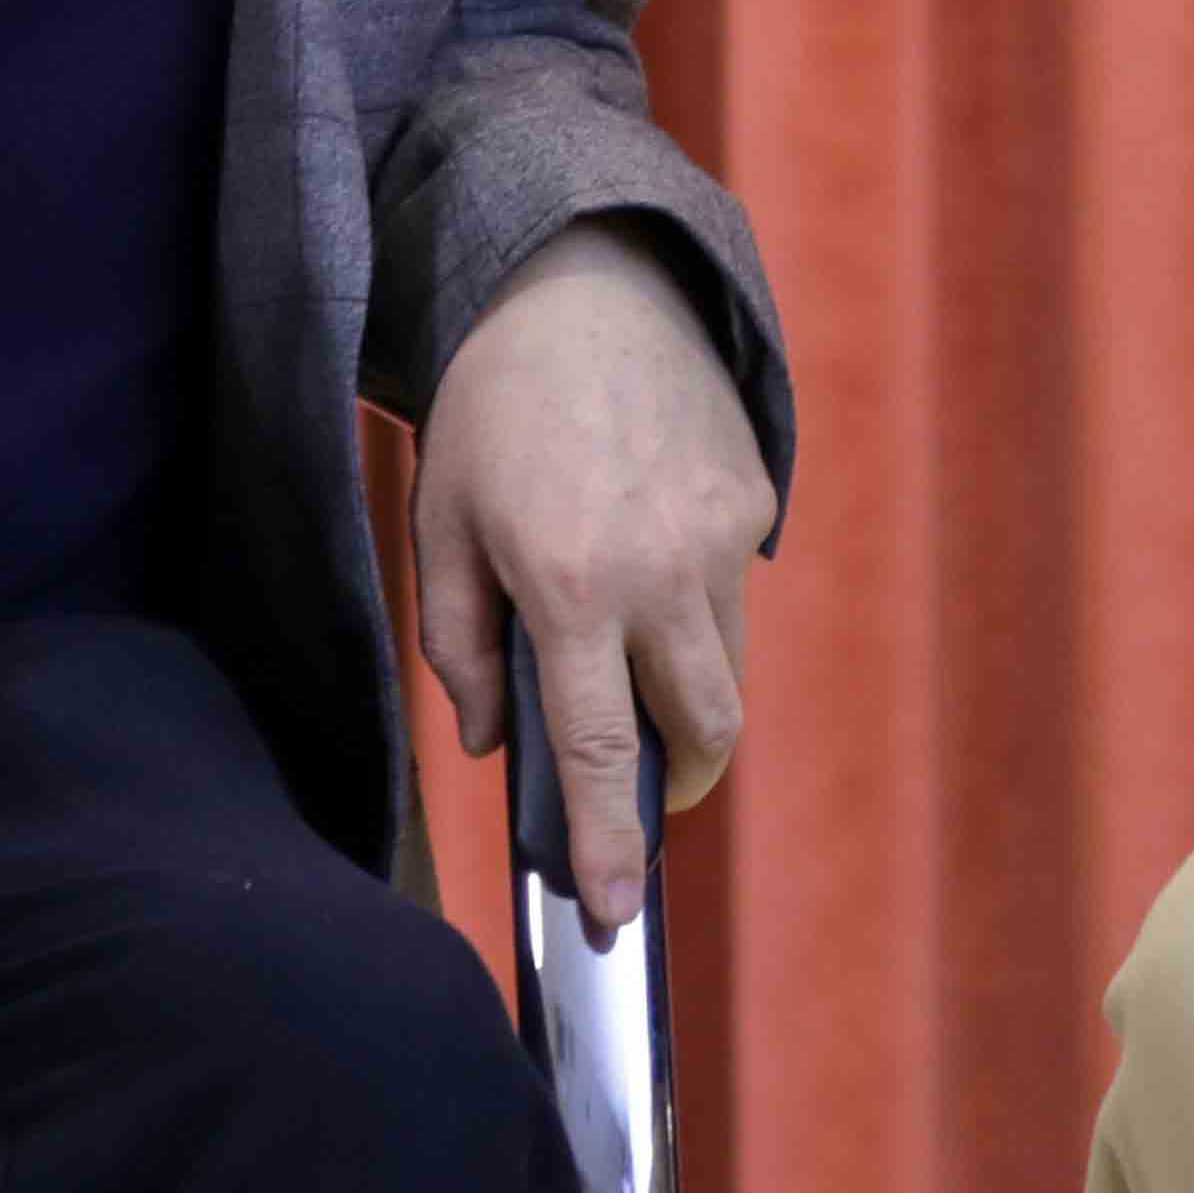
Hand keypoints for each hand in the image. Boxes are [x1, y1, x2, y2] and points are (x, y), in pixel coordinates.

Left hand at [417, 221, 773, 934]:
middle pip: (702, 731)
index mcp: (568, 583)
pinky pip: (732, 590)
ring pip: (726, 668)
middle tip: (635, 790)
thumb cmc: (489, 407)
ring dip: (685, 695)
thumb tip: (492, 745)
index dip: (609, 843)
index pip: (596, 750)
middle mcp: (659, 567)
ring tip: (622, 647)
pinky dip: (693, 606)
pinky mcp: (753, 497)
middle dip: (675, 783)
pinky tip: (643, 544)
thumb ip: (457, 646)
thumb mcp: (441, 524)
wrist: (581, 278)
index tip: (617, 914)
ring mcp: (719, 532)